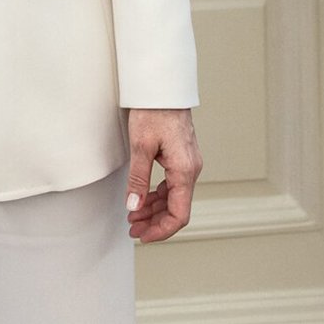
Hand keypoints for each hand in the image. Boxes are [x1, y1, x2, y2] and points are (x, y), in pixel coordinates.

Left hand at [125, 107, 200, 241]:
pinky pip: (172, 185)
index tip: (143, 236)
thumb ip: (138, 179)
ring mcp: (188, 164)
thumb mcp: (140, 145)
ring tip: (133, 217)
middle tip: (132, 229)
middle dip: (155, 222)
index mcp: (184, 171)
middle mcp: (191, 170)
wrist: (163, 87)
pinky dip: (158, 195)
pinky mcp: (181, 158)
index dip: (161, 230)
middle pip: (177, 208)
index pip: (179, 214)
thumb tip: (134, 207)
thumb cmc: (153, 111)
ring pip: (174, 197)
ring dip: (155, 210)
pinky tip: (143, 199)